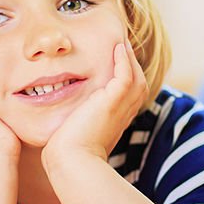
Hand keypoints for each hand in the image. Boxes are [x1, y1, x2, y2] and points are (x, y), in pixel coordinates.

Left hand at [42, 40, 146, 166]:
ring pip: (136, 77)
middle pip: (139, 83)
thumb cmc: (68, 153)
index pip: (129, 94)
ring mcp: (121, 107)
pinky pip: (125, 75)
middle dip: (132, 64)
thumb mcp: (77, 134)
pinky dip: (124, 60)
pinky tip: (117, 47)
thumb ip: (77, 122)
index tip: (116, 62)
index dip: (126, 77)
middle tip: (122, 46)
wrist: (71, 161)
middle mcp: (124, 114)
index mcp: (117, 120)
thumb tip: (65, 121)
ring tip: (121, 42)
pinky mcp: (112, 101)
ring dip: (129, 57)